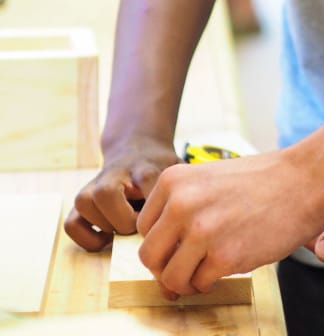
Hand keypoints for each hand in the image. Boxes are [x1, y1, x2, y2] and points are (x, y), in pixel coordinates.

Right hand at [64, 138, 179, 251]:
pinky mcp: (82, 201)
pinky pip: (72, 224)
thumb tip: (181, 245)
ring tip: (124, 228)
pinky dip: (87, 238)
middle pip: (105, 193)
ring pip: (85, 203)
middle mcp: (115, 173)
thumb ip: (181, 199)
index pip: (146, 180)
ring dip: (106, 225)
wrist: (139, 148)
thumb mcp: (177, 174)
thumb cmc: (161, 171)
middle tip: (140, 227)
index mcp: (144, 167)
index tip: (163, 223)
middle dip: (124, 220)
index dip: (153, 207)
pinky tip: (107, 237)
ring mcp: (95, 185)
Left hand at [136, 149, 320, 294]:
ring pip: (170, 278)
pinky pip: (200, 284)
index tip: (180, 245)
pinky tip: (229, 262)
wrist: (302, 181)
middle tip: (188, 267)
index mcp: (174, 181)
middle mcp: (181, 204)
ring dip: (187, 280)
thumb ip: (180, 209)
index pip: (144, 228)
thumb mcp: (208, 180)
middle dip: (167, 268)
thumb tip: (160, 258)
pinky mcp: (224, 256)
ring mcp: (202, 231)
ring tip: (208, 268)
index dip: (163, 242)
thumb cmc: (259, 182)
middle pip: (149, 257)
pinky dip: (211, 281)